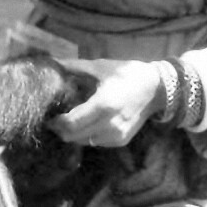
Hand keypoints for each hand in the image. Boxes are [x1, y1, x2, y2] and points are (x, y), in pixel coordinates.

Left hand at [48, 59, 162, 147]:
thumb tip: (52, 63)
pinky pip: (96, 142)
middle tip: (56, 119)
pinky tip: (88, 123)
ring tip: (71, 120)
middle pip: (74, 136)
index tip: (50, 116)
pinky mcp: (121, 141)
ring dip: (74, 134)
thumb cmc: (127, 73)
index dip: (56, 123)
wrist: (156, 88)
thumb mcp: (100, 67)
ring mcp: (116, 135)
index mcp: (103, 104)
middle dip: (62, 130)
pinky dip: (88, 135)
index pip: (71, 123)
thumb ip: (74, 67)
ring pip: (84, 142)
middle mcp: (109, 124)